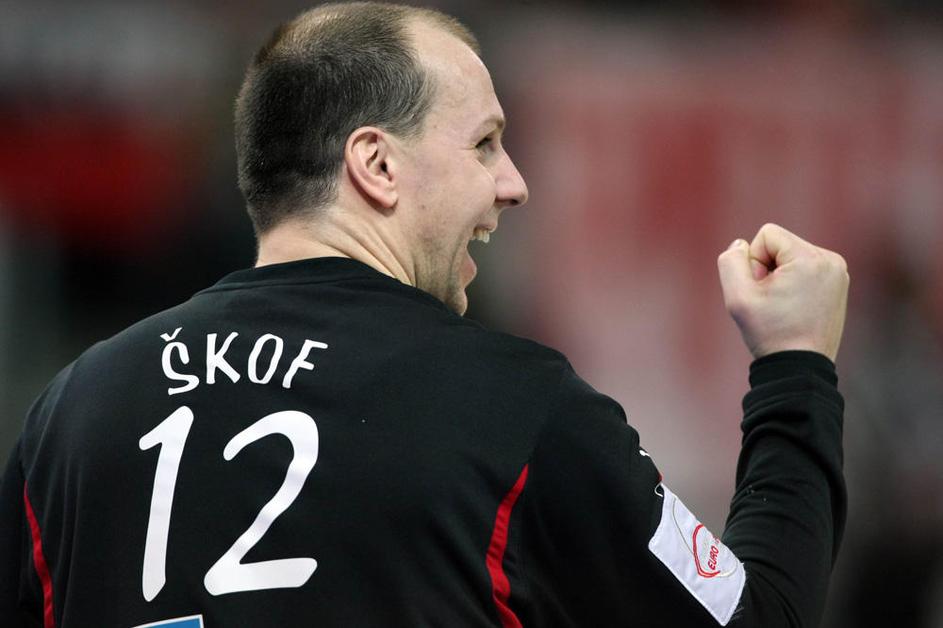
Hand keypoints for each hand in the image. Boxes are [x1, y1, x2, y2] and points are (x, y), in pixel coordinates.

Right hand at [717, 223, 848, 360]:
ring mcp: (839, 273)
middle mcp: (831, 260)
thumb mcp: (737, 297)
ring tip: (783, 306)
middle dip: (768, 268)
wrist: (800, 368)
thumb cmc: (770, 333)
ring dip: (780, 276)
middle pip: (781, 244)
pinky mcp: (839, 284)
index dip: (754, 262)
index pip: (767, 235)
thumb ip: (731, 262)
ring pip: (792, 256)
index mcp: (810, 258)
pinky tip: (794, 308)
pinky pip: (805, 268)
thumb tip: (740, 245)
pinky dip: (794, 283)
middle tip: (772, 301)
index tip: (762, 291)